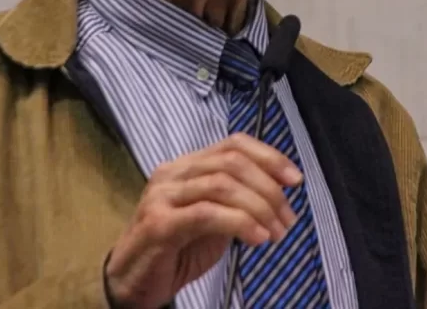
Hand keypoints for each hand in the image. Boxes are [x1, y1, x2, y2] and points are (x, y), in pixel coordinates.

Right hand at [104, 133, 302, 308]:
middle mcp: (172, 173)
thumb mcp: (213, 219)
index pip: (233, 144)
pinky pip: (207, 214)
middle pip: (231, 162)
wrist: (132, 283)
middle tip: (287, 218)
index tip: (295, 179)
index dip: (269, 156)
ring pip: (222, 185)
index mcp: (186, 166)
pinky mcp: (159, 224)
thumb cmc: (175, 250)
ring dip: (259, 208)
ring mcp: (162, 196)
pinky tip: (257, 238)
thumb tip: (279, 192)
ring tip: (276, 233)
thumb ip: (237, 200)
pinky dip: (239, 222)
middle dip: (269, 188)